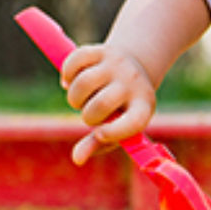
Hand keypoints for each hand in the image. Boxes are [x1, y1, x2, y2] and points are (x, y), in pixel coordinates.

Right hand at [58, 44, 158, 164]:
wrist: (134, 67)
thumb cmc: (122, 107)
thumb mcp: (118, 125)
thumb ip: (98, 144)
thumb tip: (77, 159)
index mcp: (144, 107)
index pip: (134, 123)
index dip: (114, 133)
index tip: (99, 134)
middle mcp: (134, 83)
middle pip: (101, 104)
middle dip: (87, 115)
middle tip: (90, 113)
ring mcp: (118, 65)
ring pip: (84, 83)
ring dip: (74, 97)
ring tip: (81, 99)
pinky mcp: (102, 50)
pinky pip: (74, 61)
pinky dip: (66, 73)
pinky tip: (70, 80)